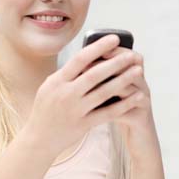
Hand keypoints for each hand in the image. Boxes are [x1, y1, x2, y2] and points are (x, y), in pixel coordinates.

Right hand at [22, 34, 143, 158]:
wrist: (39, 139)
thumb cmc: (47, 108)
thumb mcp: (50, 86)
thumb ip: (67, 73)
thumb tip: (89, 54)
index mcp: (57, 81)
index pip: (80, 59)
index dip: (98, 47)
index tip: (114, 38)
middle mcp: (66, 94)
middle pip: (95, 74)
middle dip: (116, 63)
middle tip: (132, 55)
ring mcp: (75, 110)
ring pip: (104, 92)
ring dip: (123, 80)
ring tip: (138, 71)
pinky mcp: (84, 125)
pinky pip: (108, 113)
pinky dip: (124, 104)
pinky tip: (137, 97)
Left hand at [89, 44, 159, 162]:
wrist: (140, 139)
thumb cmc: (122, 113)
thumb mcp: (114, 94)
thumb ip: (104, 80)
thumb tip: (80, 64)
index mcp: (136, 77)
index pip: (129, 55)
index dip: (112, 51)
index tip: (90, 50)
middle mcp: (142, 86)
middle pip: (130, 67)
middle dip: (108, 65)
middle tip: (86, 66)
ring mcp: (144, 101)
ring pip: (129, 87)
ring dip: (109, 85)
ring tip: (89, 86)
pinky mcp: (141, 118)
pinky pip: (127, 110)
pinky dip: (111, 109)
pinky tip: (94, 110)